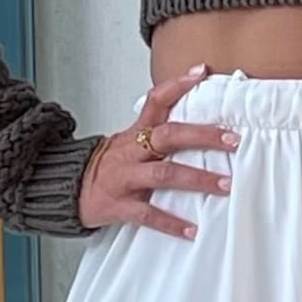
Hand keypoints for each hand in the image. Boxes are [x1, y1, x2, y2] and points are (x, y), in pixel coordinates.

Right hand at [81, 67, 235, 236]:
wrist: (68, 188)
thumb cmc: (110, 164)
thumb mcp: (130, 140)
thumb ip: (160, 130)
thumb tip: (203, 120)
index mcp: (136, 133)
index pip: (156, 101)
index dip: (177, 85)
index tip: (202, 72)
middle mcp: (132, 151)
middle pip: (168, 136)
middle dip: (203, 136)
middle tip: (234, 140)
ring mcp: (125, 178)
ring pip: (163, 174)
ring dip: (197, 179)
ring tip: (225, 185)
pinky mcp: (119, 205)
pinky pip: (147, 214)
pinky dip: (171, 222)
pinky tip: (192, 229)